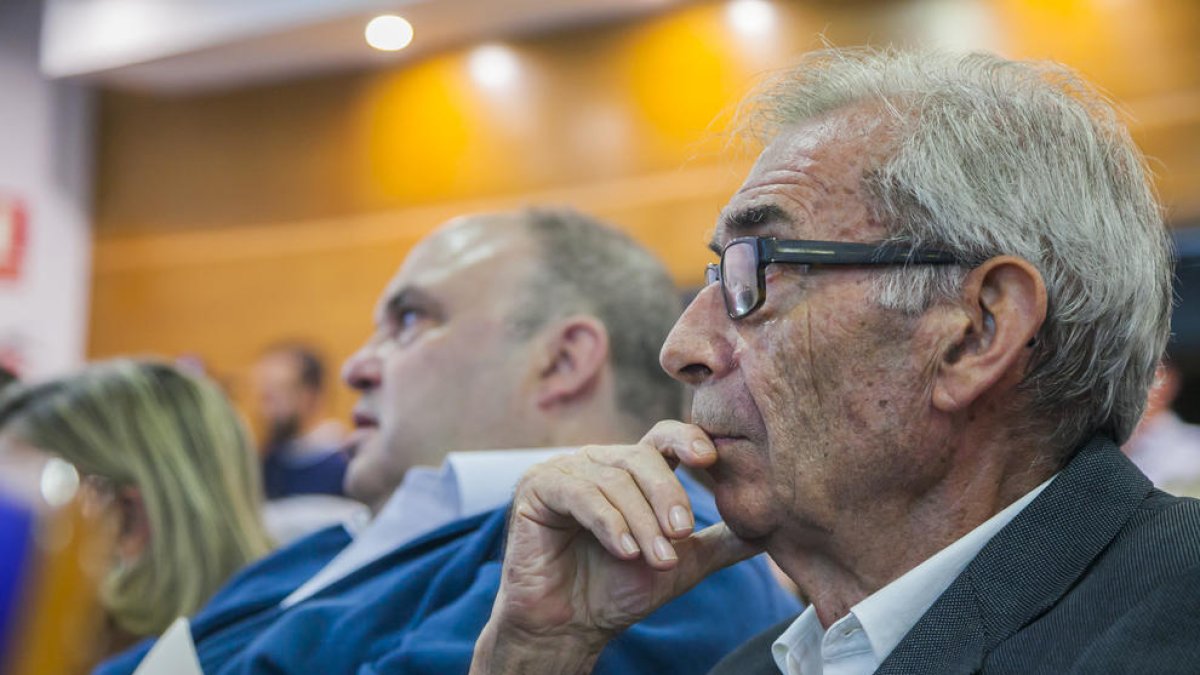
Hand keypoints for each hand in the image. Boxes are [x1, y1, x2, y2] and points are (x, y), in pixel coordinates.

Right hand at [470, 421, 763, 674]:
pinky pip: (580, 494)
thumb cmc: (619, 590)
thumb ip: (722, 542)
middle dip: (669, 495)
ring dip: (641, 522)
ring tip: (657, 559)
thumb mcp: (682, 564)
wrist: (570, 626)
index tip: (711, 458)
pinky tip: (624, 551)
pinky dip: (607, 522)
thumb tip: (772, 527)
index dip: (688, 439)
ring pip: (615, 481)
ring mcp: (565, 470)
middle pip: (643, 458)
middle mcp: (599, 462)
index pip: (664, 438)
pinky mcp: (537, 488)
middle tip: (683, 533)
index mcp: (632, 469)